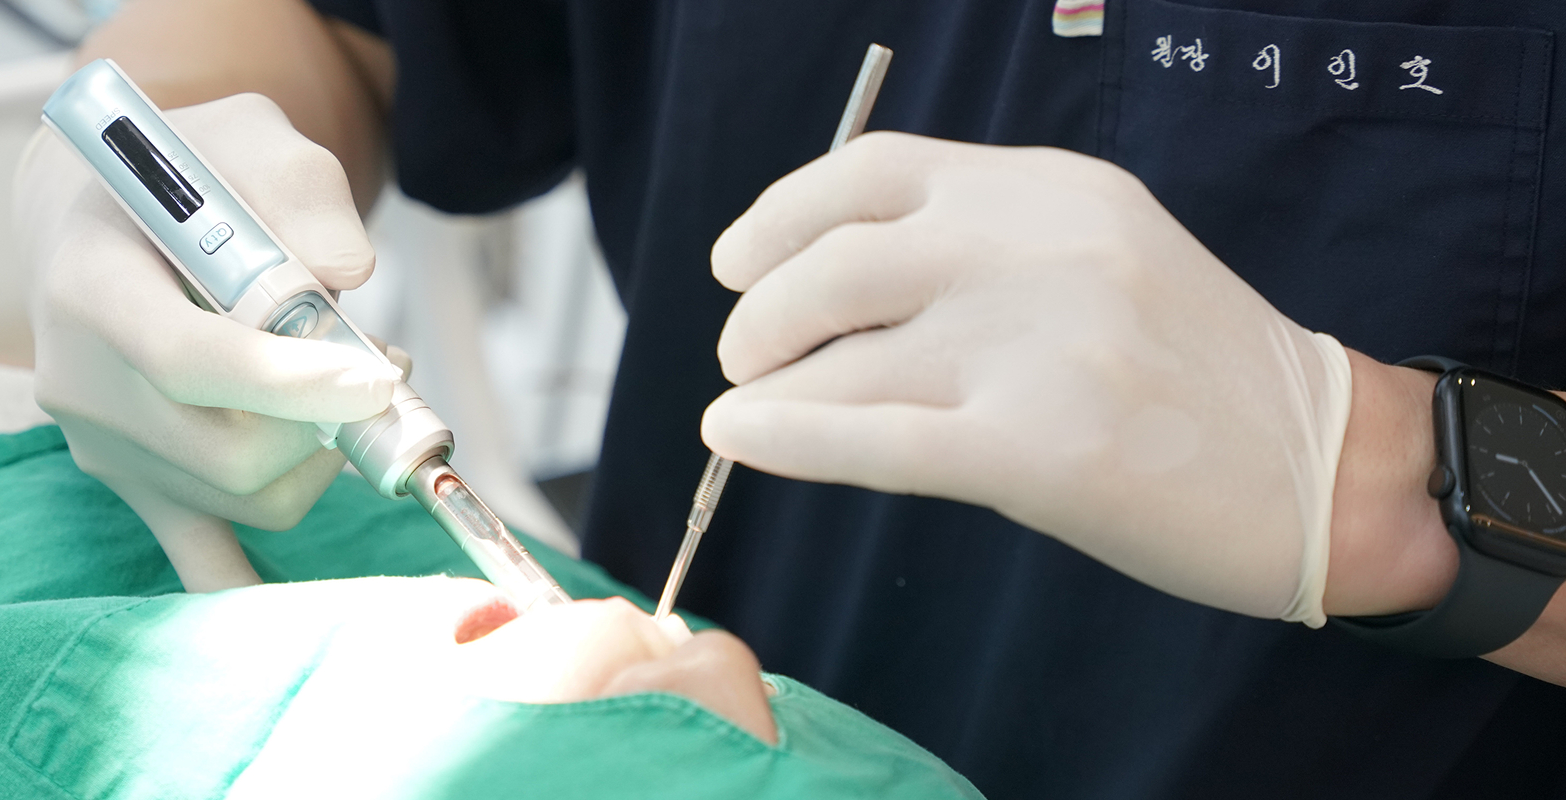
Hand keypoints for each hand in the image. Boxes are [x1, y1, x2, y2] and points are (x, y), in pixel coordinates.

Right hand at [15, 93, 404, 590]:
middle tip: (380, 360)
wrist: (111, 213)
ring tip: (343, 381)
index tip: (374, 373)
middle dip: (327, 420)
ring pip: (242, 498)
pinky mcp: (137, 483)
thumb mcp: (249, 136)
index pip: (186, 358)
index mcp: (89, 284)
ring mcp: (103, 446)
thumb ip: (301, 191)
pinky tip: (319, 620)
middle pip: (224, 450)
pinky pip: (197, 560)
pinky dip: (255, 589)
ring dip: (323, 457)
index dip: (287, 378)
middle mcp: (78, 379)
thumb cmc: (190, 170)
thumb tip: (349, 274)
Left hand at [703, 133, 1352, 624]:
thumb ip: (982, 241)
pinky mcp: (1043, 450)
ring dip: (770, 386)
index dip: (782, 215)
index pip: (874, 171)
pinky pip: (875, 439)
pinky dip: (787, 437)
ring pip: (846, 360)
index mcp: (1053, 189)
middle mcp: (1041, 249)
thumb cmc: (1197, 367)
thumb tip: (823, 274)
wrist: (1328, 468)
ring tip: (745, 406)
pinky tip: (736, 438)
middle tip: (743, 353)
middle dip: (763, 313)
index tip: (738, 259)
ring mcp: (1041, 347)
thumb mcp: (1099, 254)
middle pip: (837, 263)